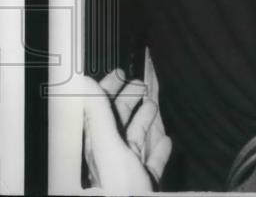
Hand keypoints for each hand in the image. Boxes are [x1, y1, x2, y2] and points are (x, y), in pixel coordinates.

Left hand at [82, 69, 171, 192]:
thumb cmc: (121, 191)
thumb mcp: (110, 149)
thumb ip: (100, 117)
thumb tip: (86, 83)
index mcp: (96, 148)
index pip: (98, 111)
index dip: (106, 90)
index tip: (118, 73)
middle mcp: (109, 159)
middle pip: (117, 124)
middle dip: (129, 102)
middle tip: (140, 84)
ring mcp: (126, 173)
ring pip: (134, 141)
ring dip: (144, 122)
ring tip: (153, 107)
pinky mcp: (143, 185)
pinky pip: (150, 164)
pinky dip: (159, 150)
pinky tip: (168, 142)